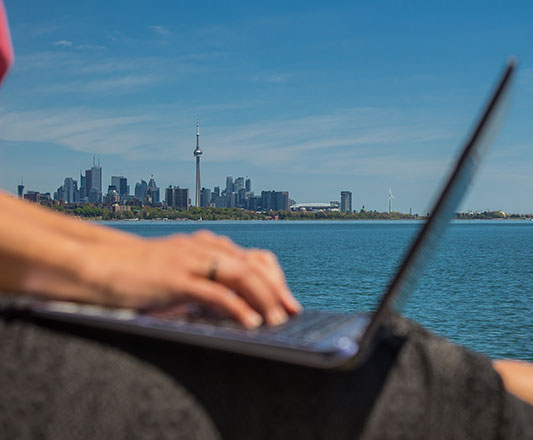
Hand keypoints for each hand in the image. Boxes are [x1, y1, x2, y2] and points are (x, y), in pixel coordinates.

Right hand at [46, 230, 300, 327]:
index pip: (254, 258)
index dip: (275, 279)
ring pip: (240, 275)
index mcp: (208, 246)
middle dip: (277, 290)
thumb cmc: (143, 272)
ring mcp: (190, 261)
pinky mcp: (175, 278)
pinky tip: (249, 322)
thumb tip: (237, 303)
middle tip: (292, 312)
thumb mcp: (182, 270)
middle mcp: (204, 248)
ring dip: (263, 298)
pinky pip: (214, 292)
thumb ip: (207, 280)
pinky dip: (236, 307)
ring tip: (276, 320)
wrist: (103, 265)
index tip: (288, 301)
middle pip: (253, 266)